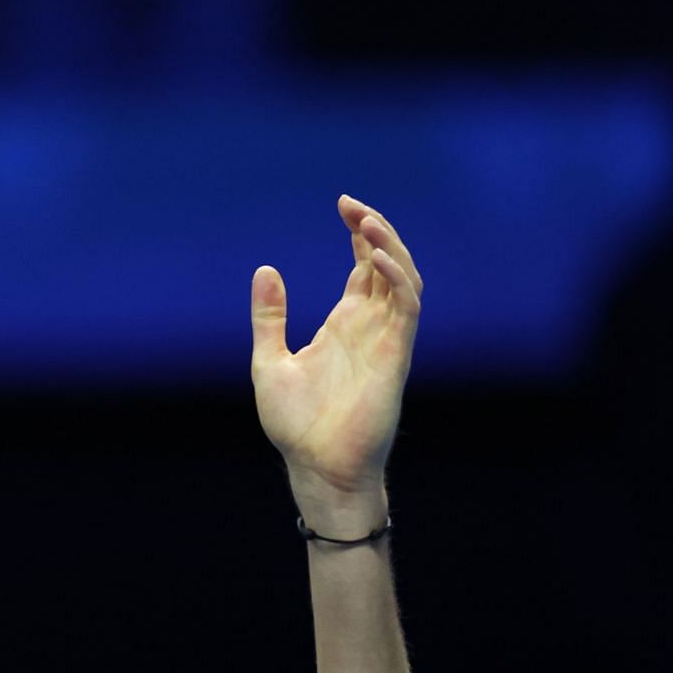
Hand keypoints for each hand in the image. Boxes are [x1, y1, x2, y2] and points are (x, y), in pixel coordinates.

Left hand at [251, 196, 422, 517]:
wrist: (316, 466)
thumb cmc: (296, 424)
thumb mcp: (269, 361)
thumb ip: (269, 317)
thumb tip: (266, 269)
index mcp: (345, 325)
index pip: (364, 267)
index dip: (360, 234)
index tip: (343, 206)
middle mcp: (370, 326)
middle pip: (387, 264)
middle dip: (375, 230)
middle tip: (352, 206)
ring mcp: (386, 339)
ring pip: (403, 279)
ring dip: (390, 248)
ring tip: (367, 223)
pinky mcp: (395, 356)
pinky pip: (406, 308)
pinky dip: (397, 279)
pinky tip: (377, 260)